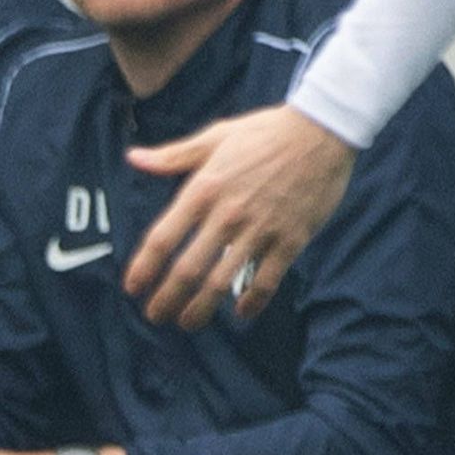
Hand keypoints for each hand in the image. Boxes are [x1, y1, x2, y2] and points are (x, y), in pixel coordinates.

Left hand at [123, 102, 357, 328]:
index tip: (132, 287)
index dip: (143, 267)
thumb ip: (173, 155)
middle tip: (154, 316)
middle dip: (166, 299)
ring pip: (222, 282)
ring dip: (200, 309)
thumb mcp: (215, 137)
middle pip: (187, 269)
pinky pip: (266, 281)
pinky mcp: (290, 240)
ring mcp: (259, 230)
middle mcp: (227, 214)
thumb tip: (133, 158)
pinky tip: (241, 314)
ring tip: (187, 323)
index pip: (163, 237)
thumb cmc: (265, 132)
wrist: (321, 131)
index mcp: (203, 188)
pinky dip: (252, 303)